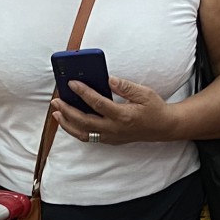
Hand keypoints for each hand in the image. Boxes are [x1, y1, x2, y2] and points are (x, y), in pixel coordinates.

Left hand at [49, 77, 171, 145]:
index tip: (72, 83)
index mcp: (123, 115)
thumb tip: (108, 79)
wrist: (163, 128)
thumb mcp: (144, 93)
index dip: (83, 93)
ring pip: (83, 134)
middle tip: (56, 100)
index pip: (98, 103)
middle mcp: (115, 129)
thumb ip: (125, 86)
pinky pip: (89, 137)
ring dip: (67, 124)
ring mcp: (111, 137)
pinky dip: (76, 130)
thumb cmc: (154, 108)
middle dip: (67, 111)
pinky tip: (69, 121)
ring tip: (56, 113)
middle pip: (85, 122)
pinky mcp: (110, 140)